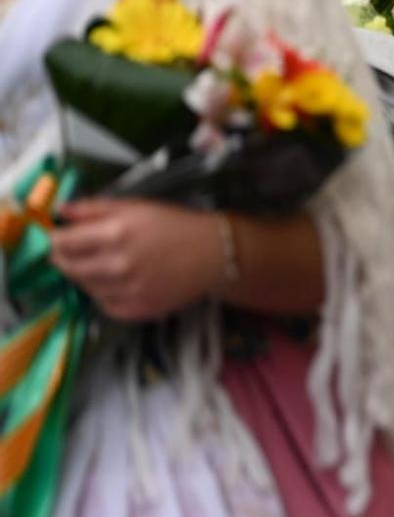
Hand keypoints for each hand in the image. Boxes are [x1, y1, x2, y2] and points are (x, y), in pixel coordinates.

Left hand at [49, 198, 224, 321]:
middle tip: (75, 252)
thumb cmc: (175, 225)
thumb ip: (94, 208)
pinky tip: (119, 282)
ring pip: (84, 286)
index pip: (61, 242)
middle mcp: (117, 265)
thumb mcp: (136, 207)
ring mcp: (127, 290)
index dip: (55, 239)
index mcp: (115, 234)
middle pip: (67, 267)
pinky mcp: (137, 309)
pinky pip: (104, 304)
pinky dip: (105, 294)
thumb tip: (60, 211)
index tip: (60, 236)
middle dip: (64, 258)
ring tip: (103, 264)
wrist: (215, 254)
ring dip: (85, 275)